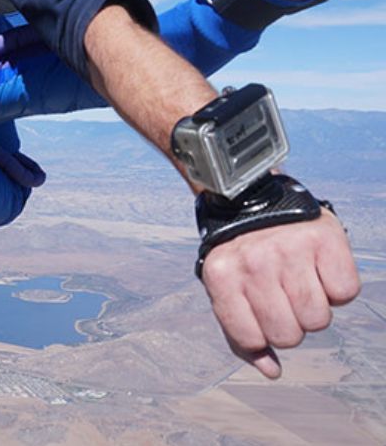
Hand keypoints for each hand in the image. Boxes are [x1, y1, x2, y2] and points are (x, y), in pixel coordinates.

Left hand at [200, 210, 358, 378]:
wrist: (250, 196)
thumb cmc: (239, 253)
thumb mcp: (226, 287)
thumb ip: (241, 334)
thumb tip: (272, 371)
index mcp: (221, 275)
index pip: (252, 339)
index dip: (262, 335)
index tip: (259, 312)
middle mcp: (254, 261)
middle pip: (290, 335)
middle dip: (290, 324)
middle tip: (282, 295)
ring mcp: (289, 248)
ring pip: (319, 319)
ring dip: (314, 308)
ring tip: (299, 280)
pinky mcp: (323, 238)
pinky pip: (346, 293)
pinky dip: (337, 287)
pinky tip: (318, 268)